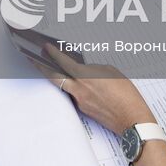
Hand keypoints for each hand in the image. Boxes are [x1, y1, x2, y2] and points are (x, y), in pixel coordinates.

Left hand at [36, 46, 155, 134]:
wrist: (132, 118)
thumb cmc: (126, 95)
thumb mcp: (111, 72)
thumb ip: (94, 69)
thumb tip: (85, 69)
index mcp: (86, 77)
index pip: (63, 62)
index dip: (52, 54)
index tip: (45, 48)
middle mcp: (79, 90)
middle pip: (54, 77)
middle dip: (42, 67)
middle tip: (34, 58)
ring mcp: (80, 101)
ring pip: (64, 86)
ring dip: (58, 77)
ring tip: (53, 68)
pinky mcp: (84, 110)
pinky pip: (75, 95)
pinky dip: (75, 88)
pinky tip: (79, 85)